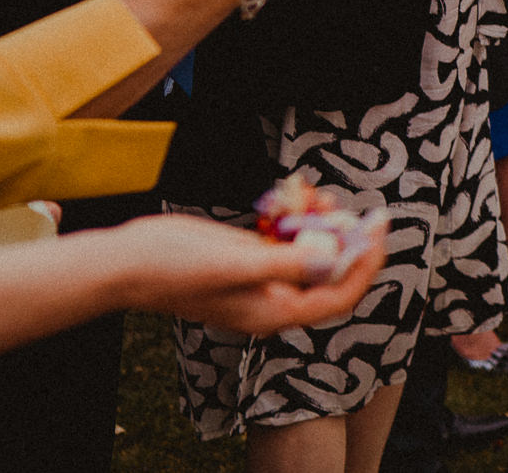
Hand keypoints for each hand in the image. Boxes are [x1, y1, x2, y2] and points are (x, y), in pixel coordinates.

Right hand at [108, 214, 382, 333]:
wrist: (130, 261)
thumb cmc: (177, 269)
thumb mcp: (237, 263)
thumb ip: (285, 264)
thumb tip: (330, 260)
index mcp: (275, 312)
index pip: (340, 295)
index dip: (365, 263)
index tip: (377, 230)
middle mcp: (273, 298)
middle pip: (330, 272)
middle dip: (347, 239)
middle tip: (363, 210)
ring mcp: (261, 277)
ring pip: (309, 251)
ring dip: (321, 224)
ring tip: (323, 195)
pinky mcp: (249, 256)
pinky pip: (285, 239)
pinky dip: (295, 219)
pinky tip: (299, 195)